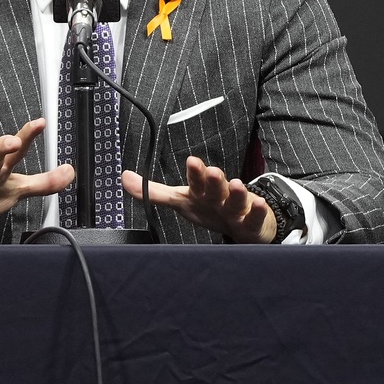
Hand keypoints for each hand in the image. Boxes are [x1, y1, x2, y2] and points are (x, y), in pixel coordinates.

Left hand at [124, 156, 277, 243]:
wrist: (246, 223)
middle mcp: (219, 197)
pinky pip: (255, 218)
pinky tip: (259, 204)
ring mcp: (237, 209)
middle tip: (211, 170)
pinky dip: (258, 212)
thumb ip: (155, 192)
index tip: (192, 161)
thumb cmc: (210, 208)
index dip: (194, 172)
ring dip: (236, 193)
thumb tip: (124, 178)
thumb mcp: (181, 200)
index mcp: (201, 192)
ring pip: (236, 201)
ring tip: (236, 184)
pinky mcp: (252, 223)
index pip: (195, 181)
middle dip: (213, 179)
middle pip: (216, 187)